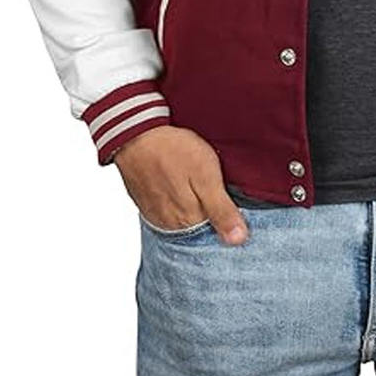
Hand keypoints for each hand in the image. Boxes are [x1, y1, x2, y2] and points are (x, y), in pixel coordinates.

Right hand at [114, 125, 248, 244]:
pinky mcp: (148, 206)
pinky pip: (169, 216)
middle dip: (214, 222)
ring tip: (203, 195)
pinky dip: (181, 210)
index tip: (239, 212)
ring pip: (185, 226)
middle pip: (200, 233)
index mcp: (188, 221)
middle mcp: (171, 226)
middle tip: (222, 198)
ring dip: (197, 216)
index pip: (216, 237)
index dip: (230, 225)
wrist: (136, 135)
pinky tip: (186, 194)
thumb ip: (221, 210)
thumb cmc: (173, 151)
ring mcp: (157, 217)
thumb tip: (238, 240)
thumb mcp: (206, 175)